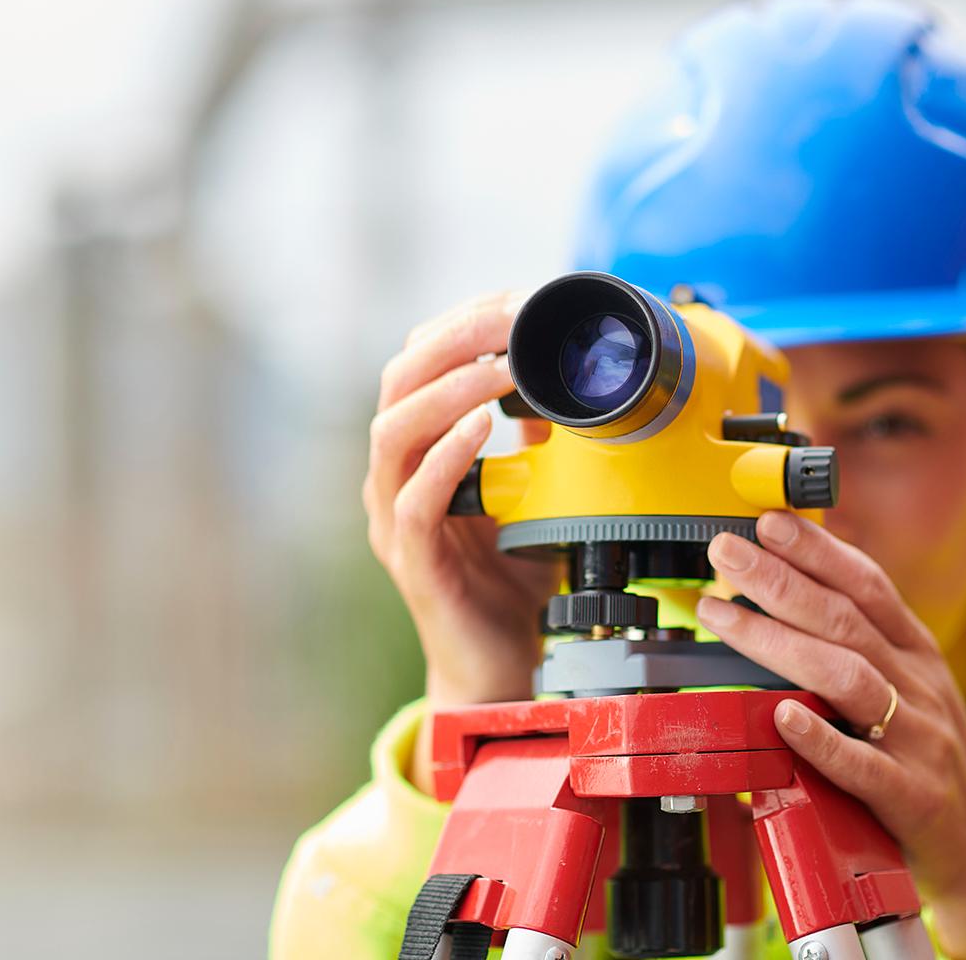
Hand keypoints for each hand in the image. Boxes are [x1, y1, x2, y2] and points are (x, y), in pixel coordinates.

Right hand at [363, 290, 557, 712]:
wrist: (502, 668)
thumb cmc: (512, 582)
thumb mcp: (535, 495)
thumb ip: (541, 445)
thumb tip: (571, 387)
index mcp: (419, 451)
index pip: (420, 364)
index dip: (461, 323)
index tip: (514, 297)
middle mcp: (394, 477)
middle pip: (398, 383)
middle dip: (455, 339)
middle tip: (510, 316)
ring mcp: (394, 519)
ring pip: (395, 433)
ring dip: (449, 390)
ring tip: (499, 366)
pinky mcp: (413, 562)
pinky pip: (415, 500)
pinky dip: (447, 457)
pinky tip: (481, 430)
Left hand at [695, 511, 965, 959]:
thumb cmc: (930, 761)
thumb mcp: (907, 689)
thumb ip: (859, 644)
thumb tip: (790, 591)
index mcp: (916, 654)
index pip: (867, 585)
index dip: (817, 549)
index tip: (768, 521)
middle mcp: (920, 686)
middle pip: (846, 620)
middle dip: (780, 578)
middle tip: (726, 551)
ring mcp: (918, 740)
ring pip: (847, 677)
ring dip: (780, 642)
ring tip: (725, 617)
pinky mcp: (912, 796)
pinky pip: (861, 763)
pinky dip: (820, 738)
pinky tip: (780, 716)